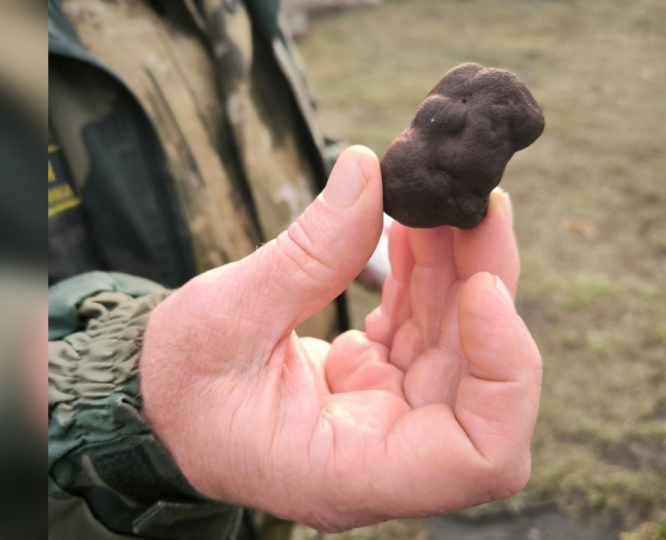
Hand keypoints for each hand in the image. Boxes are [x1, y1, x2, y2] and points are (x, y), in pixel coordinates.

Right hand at [141, 146, 541, 531]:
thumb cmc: (179, 386)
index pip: (481, 455)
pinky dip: (428, 272)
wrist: (160, 400)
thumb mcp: (222, 319)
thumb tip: (368, 172)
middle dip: (487, 284)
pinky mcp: (383, 380)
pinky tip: (414, 223)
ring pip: (461, 342)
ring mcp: (390, 415)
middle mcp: (387, 452)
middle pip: (482, 379)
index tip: (482, 288)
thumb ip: (304, 254)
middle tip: (477, 201)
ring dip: (461, 266)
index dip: (505, 373)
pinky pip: (428, 325)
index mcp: (350, 471)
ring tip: (441, 195)